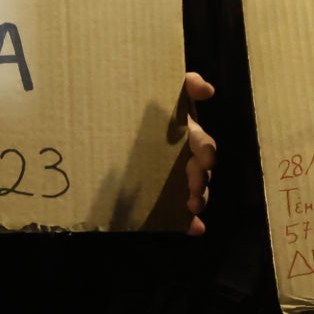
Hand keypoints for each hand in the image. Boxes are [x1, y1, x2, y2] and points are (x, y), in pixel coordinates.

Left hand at [148, 71, 218, 235]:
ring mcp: (175, 182)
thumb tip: (207, 89)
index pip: (203, 145)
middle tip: (193, 189)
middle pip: (202, 173)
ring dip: (199, 201)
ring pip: (196, 194)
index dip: (206, 152)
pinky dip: (189, 223)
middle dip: (201, 181)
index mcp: (186, 138)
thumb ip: (185, 84)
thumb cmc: (145, 113)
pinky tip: (194, 229)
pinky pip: (180, 215)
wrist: (106, 129)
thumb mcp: (165, 95)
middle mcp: (185, 161)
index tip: (203, 159)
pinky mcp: (163, 200)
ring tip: (191, 208)